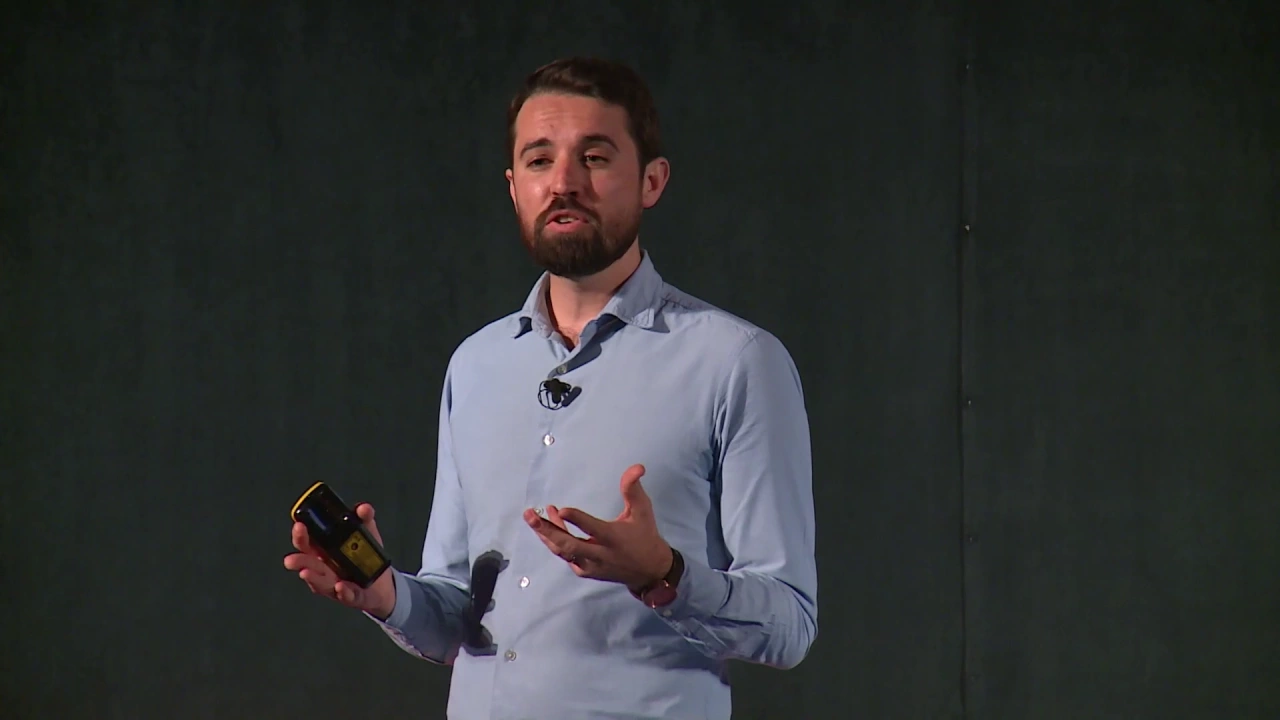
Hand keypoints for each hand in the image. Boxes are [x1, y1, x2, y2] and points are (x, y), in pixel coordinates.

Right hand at [283, 502, 396, 619]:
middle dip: (299, 561)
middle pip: (307, 564)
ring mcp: (335, 585)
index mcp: (325, 552)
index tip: (298, 525)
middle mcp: (325, 570)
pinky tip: (340, 587)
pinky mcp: (352, 596)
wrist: (385, 586)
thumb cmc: (366, 559)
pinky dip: (342, 592)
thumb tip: (363, 507)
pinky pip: (346, 595)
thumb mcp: (367, 535)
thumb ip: (364, 520)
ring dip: (313, 578)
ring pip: (321, 583)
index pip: (307, 543)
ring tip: (305, 573)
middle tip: (290, 558)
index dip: (301, 536)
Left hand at [524, 464, 672, 590]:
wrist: (649, 570)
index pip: (593, 529)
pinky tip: (548, 526)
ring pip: (562, 551)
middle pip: (568, 545)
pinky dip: (554, 542)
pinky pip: (565, 556)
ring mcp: (590, 565)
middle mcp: (600, 554)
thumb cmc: (645, 535)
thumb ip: (633, 489)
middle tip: (529, 515)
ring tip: (532, 517)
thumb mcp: (643, 511)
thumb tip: (636, 466)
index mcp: (614, 538)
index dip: (577, 520)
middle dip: (547, 530)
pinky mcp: (585, 571)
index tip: (561, 509)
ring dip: (546, 534)